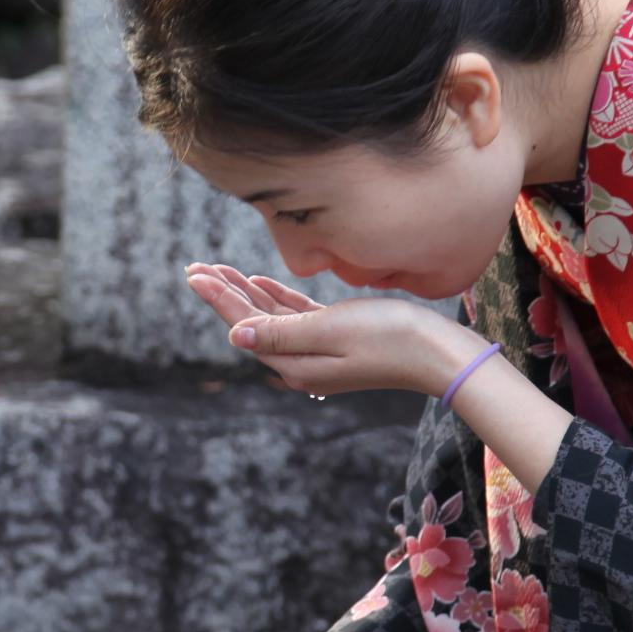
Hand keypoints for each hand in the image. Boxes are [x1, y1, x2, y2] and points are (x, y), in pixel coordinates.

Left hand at [184, 262, 474, 398]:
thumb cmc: (389, 338)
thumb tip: (236, 334)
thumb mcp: (330, 331)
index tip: (194, 273)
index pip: (245, 324)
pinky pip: (294, 318)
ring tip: (216, 271)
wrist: (438, 353)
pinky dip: (274, 298)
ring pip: (270, 317)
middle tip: (194, 268)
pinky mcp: (336, 339)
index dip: (219, 297)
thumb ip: (282, 332)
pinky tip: (259, 282)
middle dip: (223, 293)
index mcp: (294, 363)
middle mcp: (300, 362)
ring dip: (244, 293)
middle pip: (251, 322)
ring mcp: (318, 352)